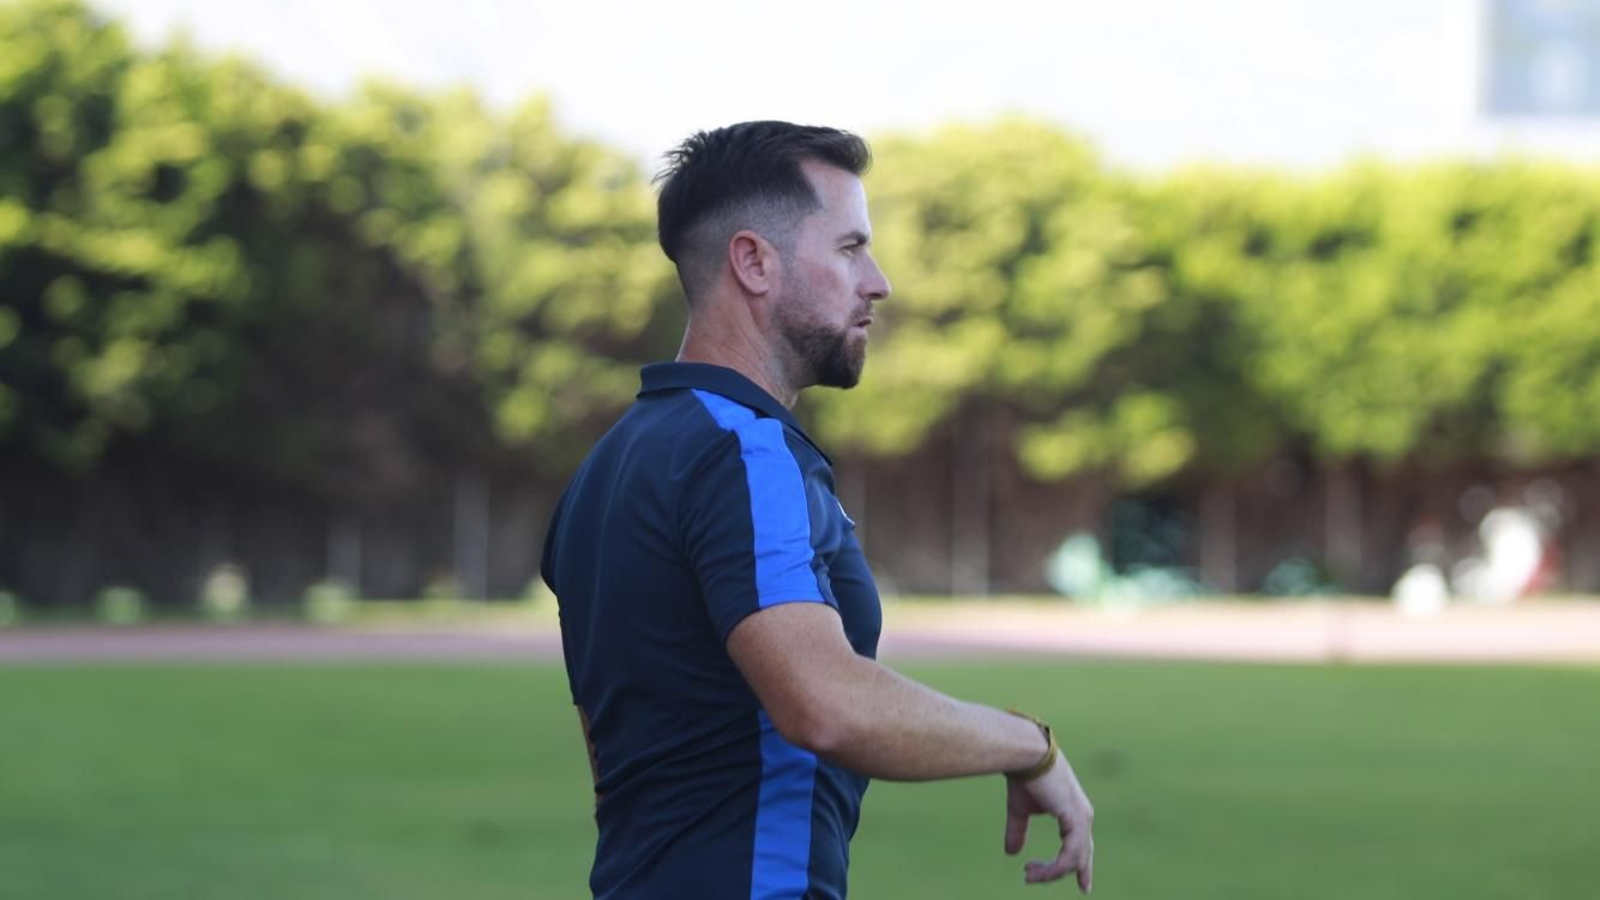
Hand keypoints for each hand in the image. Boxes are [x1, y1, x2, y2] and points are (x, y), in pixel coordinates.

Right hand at [1004, 752, 1094, 891]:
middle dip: (1075, 874)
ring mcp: (1082, 818)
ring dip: (1050, 872)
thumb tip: (1012, 853)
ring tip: (1029, 875)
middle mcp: (1083, 816)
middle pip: (1082, 855)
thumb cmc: (1024, 777)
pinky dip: (1054, 867)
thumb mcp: (1020, 810)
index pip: (1082, 845)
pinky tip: (1037, 870)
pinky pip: (1070, 855)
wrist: (1026, 755)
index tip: (1085, 887)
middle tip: (1058, 887)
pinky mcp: (1076, 818)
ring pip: (1075, 859)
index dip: (1082, 867)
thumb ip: (1018, 831)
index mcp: (1074, 812)